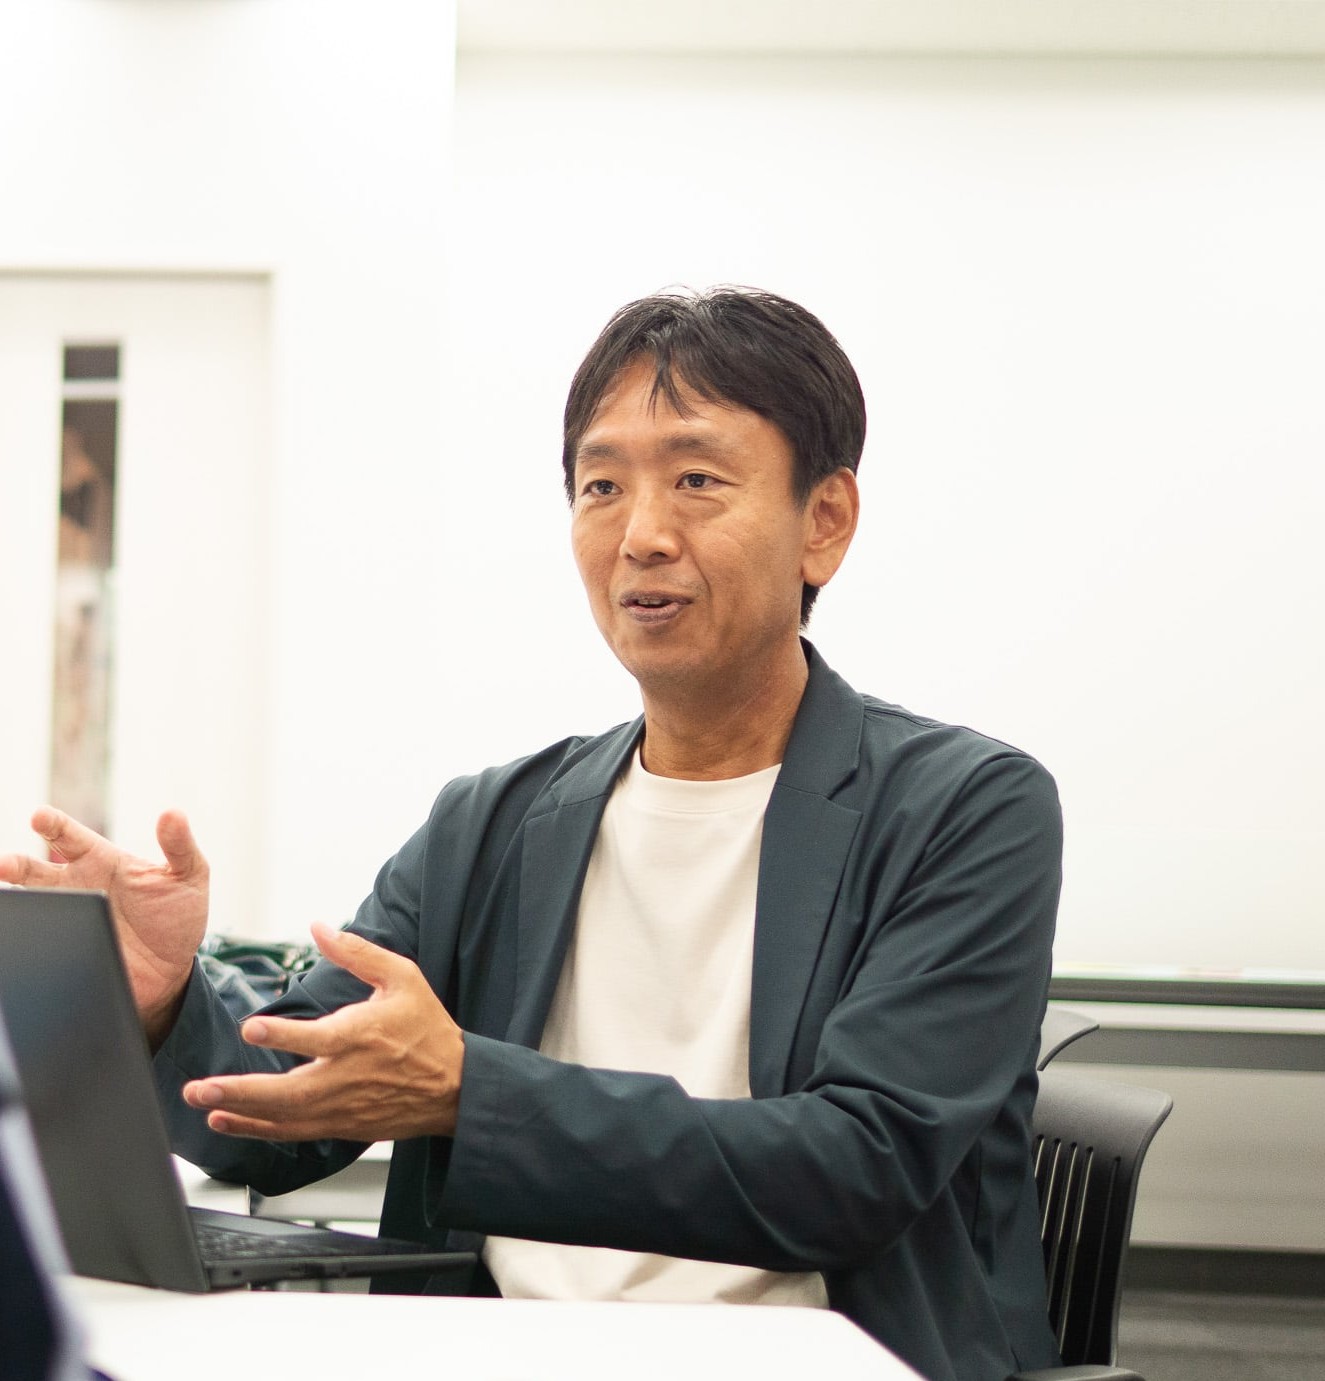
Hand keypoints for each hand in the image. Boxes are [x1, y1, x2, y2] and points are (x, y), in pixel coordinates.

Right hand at [0, 807, 208, 1041]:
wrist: (171, 968)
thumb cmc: (178, 913)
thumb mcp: (188, 876)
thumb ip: (180, 846)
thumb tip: (173, 813)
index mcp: (102, 860)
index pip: (71, 836)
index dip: (54, 825)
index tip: (39, 816)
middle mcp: (75, 885)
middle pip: (35, 871)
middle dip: (15, 865)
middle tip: (4, 864)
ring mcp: (66, 918)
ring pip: (30, 905)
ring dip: (15, 902)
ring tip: (8, 902)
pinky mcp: (64, 948)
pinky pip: (39, 941)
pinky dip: (28, 937)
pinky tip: (23, 935)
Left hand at [182, 923, 464, 1142]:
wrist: (454, 1086)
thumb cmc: (428, 1028)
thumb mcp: (402, 977)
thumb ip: (357, 953)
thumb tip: (320, 927)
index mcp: (361, 1036)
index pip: (315, 1039)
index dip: (281, 1036)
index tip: (251, 1029)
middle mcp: (347, 1076)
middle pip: (286, 1091)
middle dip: (239, 1091)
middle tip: (200, 1087)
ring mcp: (342, 1107)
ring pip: (283, 1117)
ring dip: (240, 1113)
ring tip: (204, 1104)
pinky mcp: (340, 1125)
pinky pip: (293, 1132)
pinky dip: (258, 1130)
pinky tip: (229, 1123)